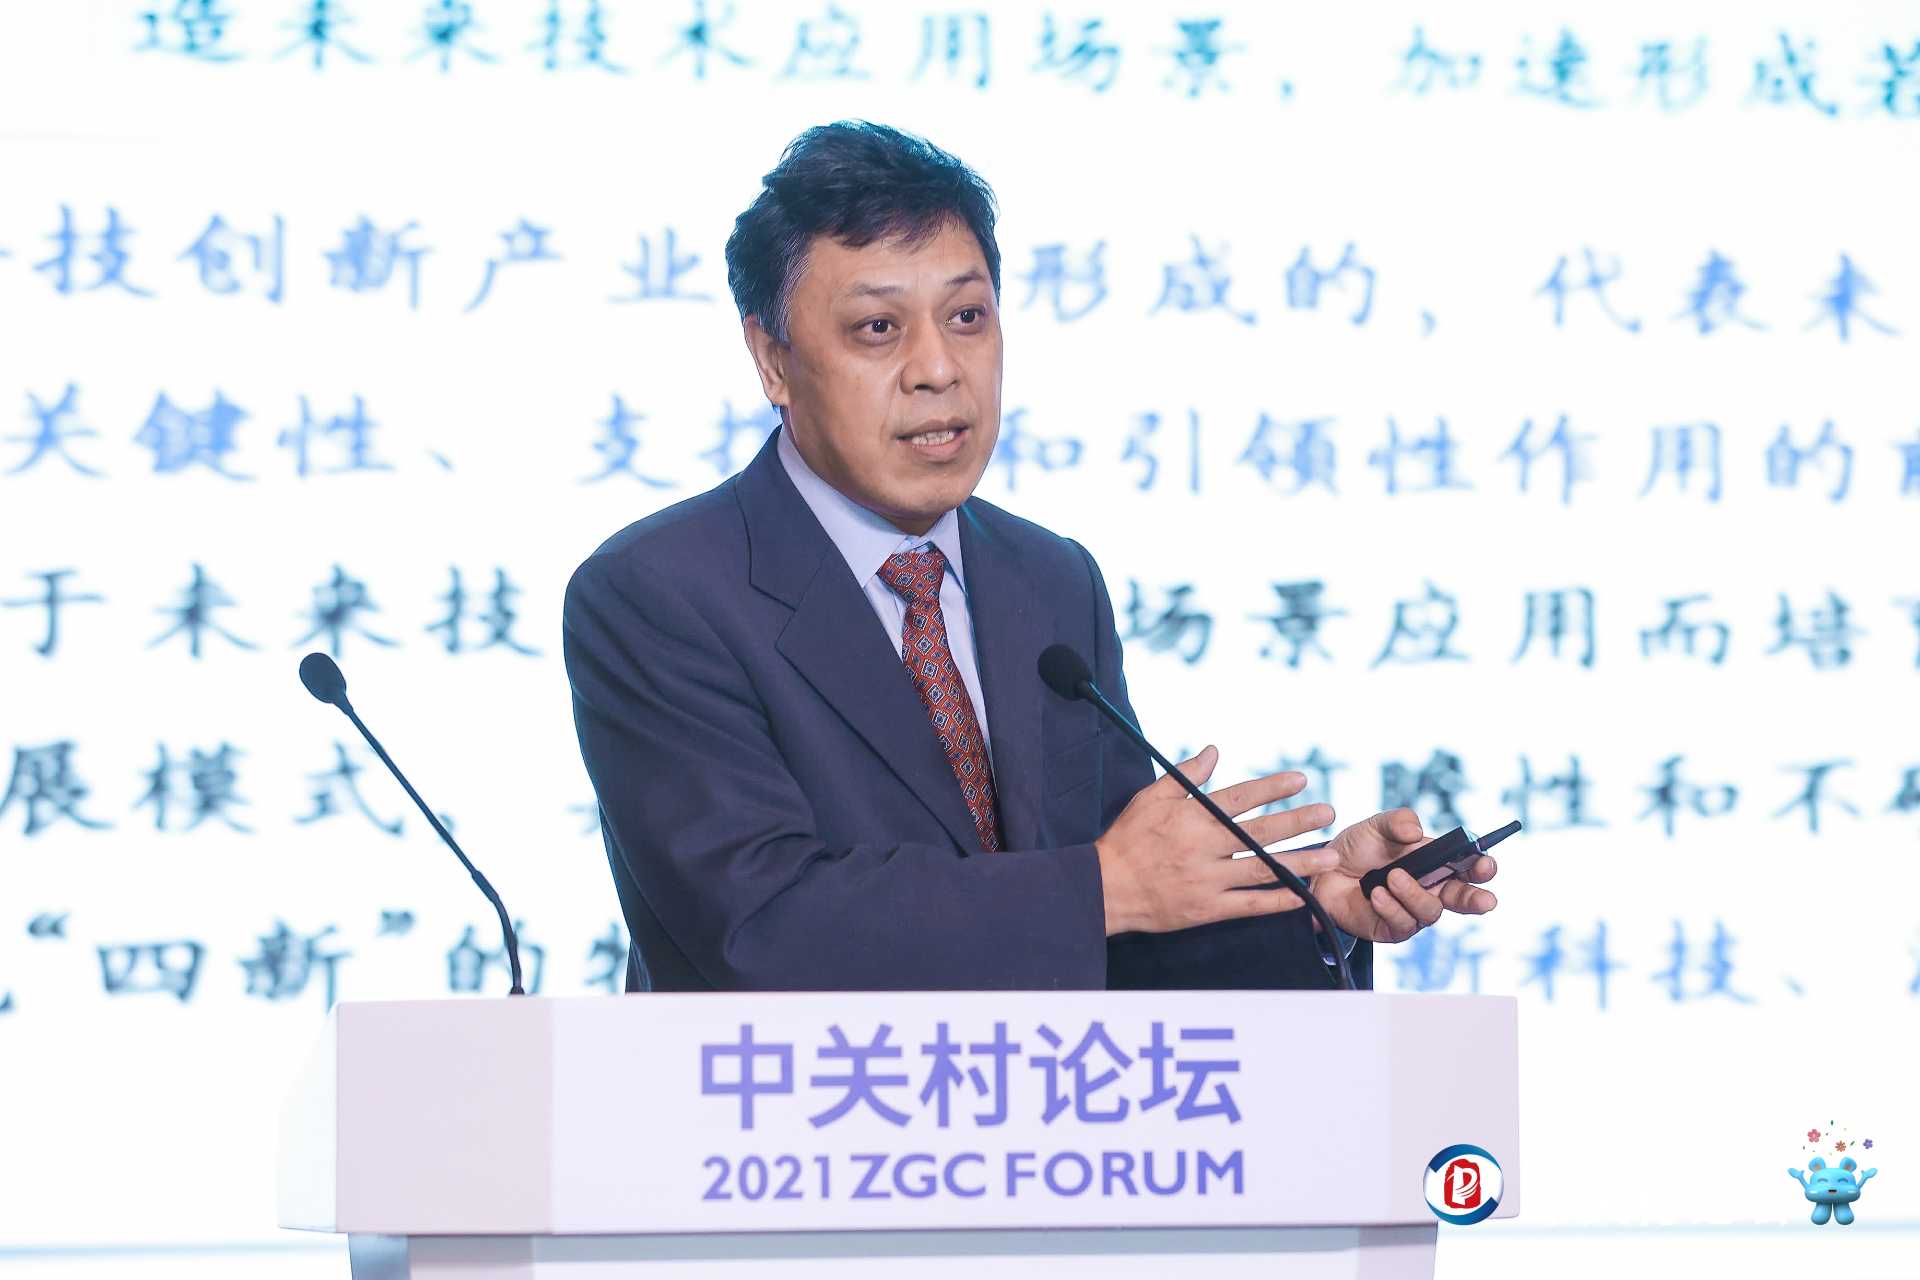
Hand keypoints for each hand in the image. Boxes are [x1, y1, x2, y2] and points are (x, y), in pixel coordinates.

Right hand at [1095, 745, 1341, 935]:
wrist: (1106, 888)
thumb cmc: (1127, 839)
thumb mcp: (1150, 797)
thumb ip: (1187, 775)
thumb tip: (1214, 751)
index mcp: (1192, 817)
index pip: (1240, 798)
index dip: (1272, 787)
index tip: (1300, 779)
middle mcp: (1205, 847)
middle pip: (1261, 832)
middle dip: (1298, 820)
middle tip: (1328, 812)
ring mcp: (1209, 880)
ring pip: (1263, 869)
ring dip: (1300, 862)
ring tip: (1331, 857)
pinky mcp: (1209, 909)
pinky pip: (1251, 905)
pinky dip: (1278, 899)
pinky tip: (1302, 893)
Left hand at [1308, 808, 1497, 942]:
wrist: (1322, 872)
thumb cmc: (1356, 849)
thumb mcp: (1376, 826)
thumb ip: (1397, 821)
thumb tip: (1416, 831)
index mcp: (1435, 862)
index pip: (1467, 866)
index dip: (1481, 867)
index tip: (1485, 865)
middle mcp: (1429, 889)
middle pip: (1464, 900)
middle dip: (1477, 900)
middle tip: (1485, 900)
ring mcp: (1412, 911)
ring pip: (1430, 912)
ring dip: (1414, 894)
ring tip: (1391, 877)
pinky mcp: (1392, 929)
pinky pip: (1402, 924)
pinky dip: (1390, 907)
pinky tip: (1375, 894)